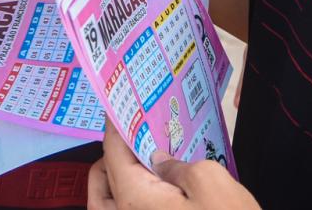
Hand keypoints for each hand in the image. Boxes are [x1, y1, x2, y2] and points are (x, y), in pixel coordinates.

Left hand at [90, 121, 254, 208]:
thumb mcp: (210, 182)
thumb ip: (178, 165)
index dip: (117, 127)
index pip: (112, 153)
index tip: (121, 111)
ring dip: (115, 183)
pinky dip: (132, 202)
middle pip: (100, 182)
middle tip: (131, 138)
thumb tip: (161, 162)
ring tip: (141, 165)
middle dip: (111, 157)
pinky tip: (157, 191)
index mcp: (133, 200)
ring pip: (107, 206)